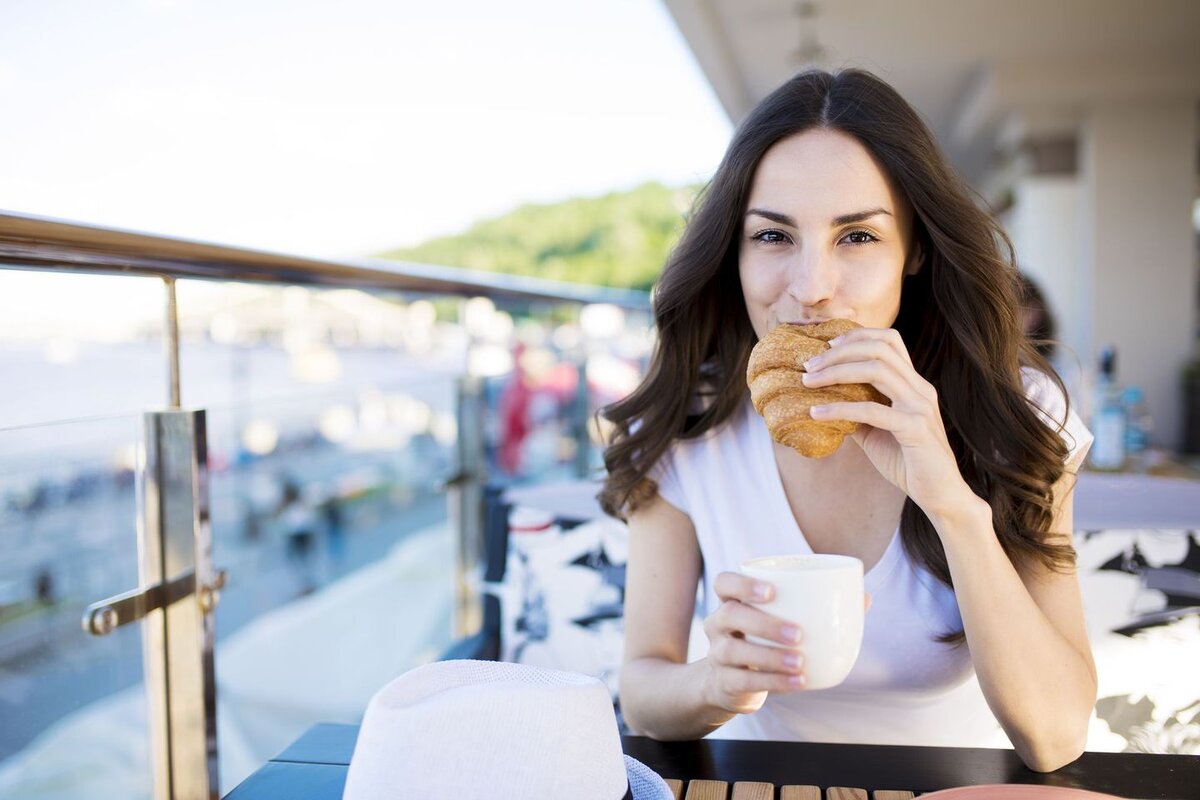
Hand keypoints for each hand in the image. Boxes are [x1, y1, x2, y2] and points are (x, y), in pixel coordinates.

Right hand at [701, 572, 805, 714]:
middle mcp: (717, 624)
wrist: (731, 684)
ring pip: (733, 650)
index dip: (743, 584)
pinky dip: (774, 681)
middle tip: (798, 634)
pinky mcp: (724, 682)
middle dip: (764, 623)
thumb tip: (864, 598)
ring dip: (770, 656)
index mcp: (730, 601)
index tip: (772, 591)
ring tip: (800, 662)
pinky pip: (744, 681)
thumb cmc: (764, 642)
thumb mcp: (779, 622)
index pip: (724, 583)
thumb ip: (818, 608)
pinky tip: (798, 681)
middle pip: (730, 615)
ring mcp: (717, 654)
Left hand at [800, 327, 970, 517]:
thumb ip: (854, 413)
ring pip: (876, 370)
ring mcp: (920, 406)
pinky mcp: (915, 429)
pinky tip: (816, 413)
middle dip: (839, 352)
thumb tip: (821, 402)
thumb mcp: (874, 432)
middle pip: (879, 349)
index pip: (889, 341)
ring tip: (808, 382)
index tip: (827, 346)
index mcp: (913, 384)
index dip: (857, 336)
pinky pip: (872, 410)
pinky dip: (840, 408)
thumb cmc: (907, 462)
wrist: (939, 494)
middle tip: (809, 366)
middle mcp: (920, 388)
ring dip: (836, 372)